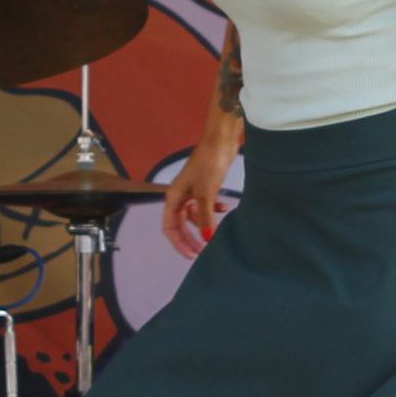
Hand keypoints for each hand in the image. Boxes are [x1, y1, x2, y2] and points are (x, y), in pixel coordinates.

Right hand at [162, 143, 234, 258]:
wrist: (220, 142)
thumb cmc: (208, 165)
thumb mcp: (206, 194)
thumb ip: (205, 217)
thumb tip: (206, 239)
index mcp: (173, 197)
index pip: (170, 227)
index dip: (179, 243)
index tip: (192, 254)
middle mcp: (180, 196)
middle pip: (182, 224)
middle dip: (192, 238)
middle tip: (204, 251)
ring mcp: (192, 191)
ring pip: (195, 215)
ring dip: (205, 223)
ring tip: (218, 231)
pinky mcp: (205, 187)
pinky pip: (206, 205)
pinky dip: (214, 209)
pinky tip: (225, 208)